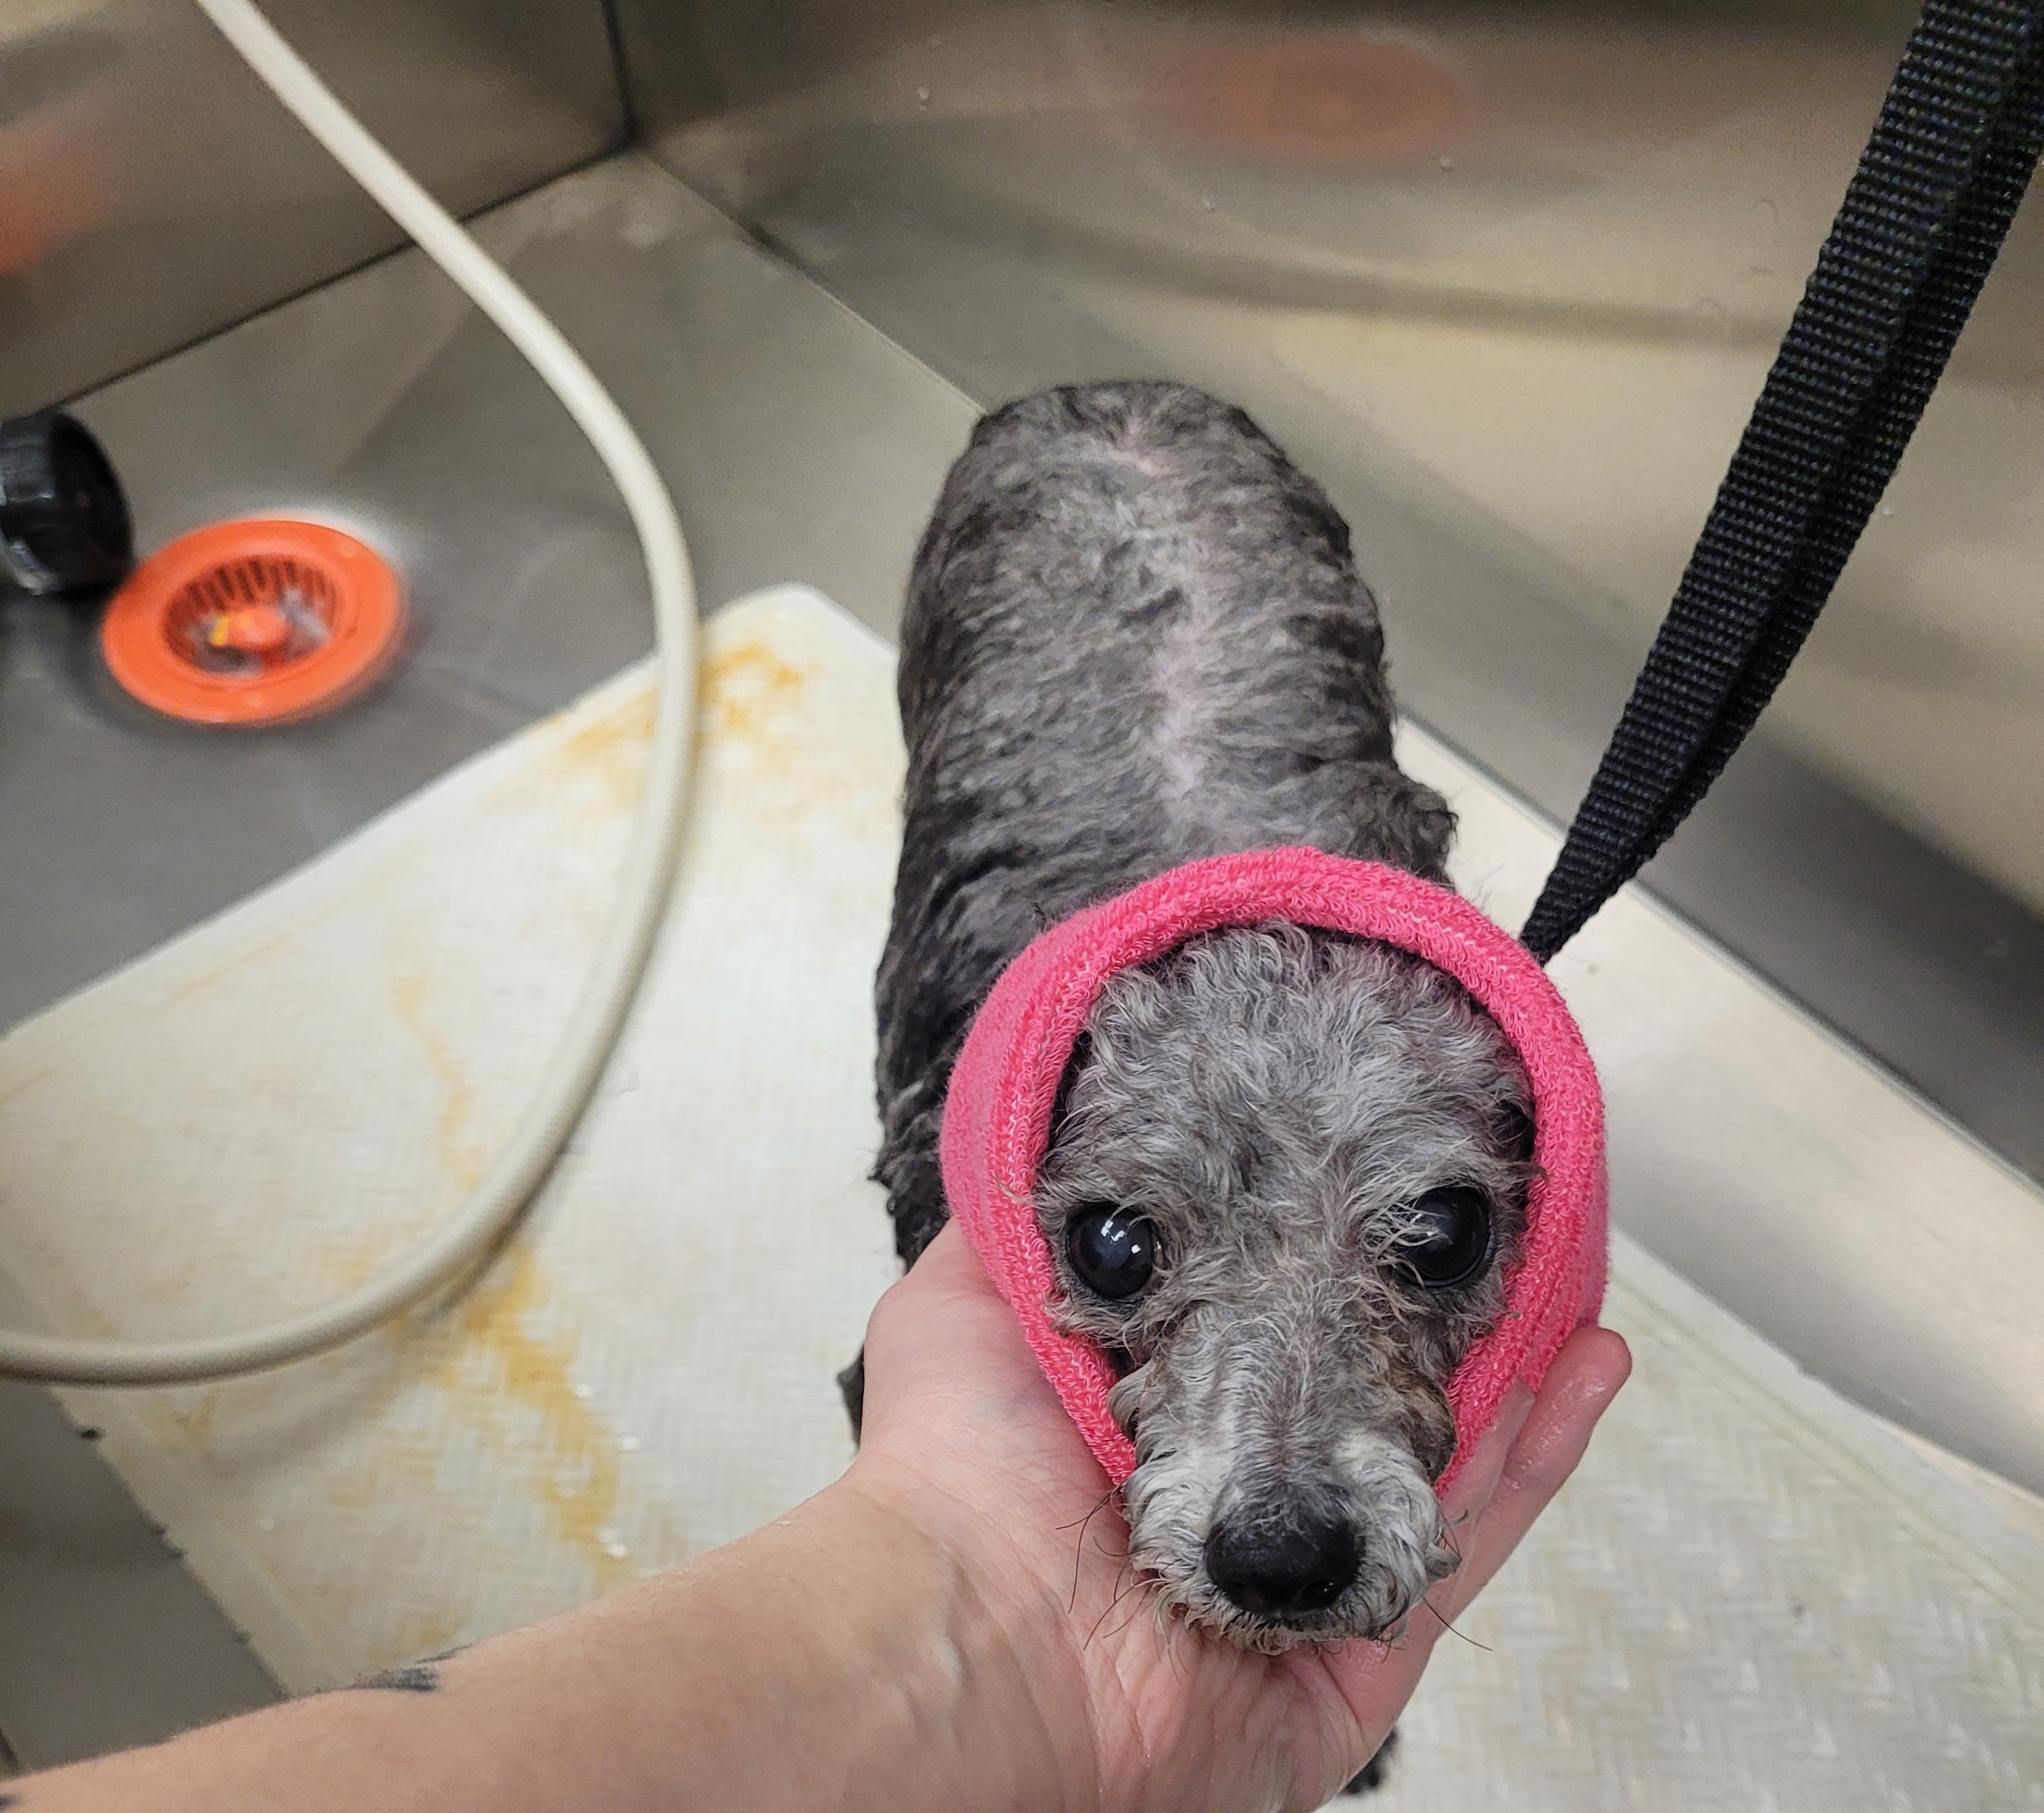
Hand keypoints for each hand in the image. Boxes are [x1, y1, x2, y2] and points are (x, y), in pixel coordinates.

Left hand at [849, 1220, 1629, 1812]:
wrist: (975, 1641)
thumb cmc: (954, 1479)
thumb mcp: (964, 1309)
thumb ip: (1018, 1240)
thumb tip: (1044, 1156)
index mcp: (1167, 1426)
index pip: (1281, 1334)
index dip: (1344, 1270)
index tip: (1396, 1196)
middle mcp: (1243, 1498)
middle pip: (1377, 1397)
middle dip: (1449, 1323)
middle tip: (1507, 1240)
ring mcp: (1307, 1574)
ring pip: (1443, 1466)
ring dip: (1519, 1380)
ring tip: (1577, 1293)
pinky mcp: (1360, 1648)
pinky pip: (1468, 1549)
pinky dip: (1534, 1464)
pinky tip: (1581, 1375)